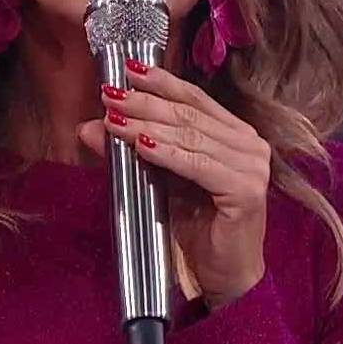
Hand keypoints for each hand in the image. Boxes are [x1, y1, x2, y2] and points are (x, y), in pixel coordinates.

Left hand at [77, 59, 269, 310]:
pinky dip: (167, 153)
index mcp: (235, 133)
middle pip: (189, 114)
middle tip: (110, 95)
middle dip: (145, 102)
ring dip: (147, 125)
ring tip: (114, 119)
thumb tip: (89, 126)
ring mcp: (253, 166)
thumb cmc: (198, 226)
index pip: (195, 98)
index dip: (161, 82)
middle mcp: (250, 143)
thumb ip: (133, 149)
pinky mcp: (247, 191)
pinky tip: (141, 145)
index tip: (126, 69)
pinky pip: (198, 165)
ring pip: (191, 136)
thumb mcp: (160, 180)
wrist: (225, 274)